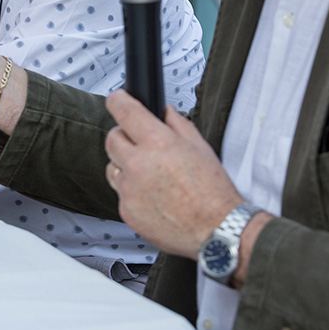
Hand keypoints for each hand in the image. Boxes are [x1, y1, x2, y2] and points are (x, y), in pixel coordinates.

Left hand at [103, 92, 243, 258]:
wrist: (216, 230)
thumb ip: (178, 124)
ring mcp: (129, 190)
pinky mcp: (126, 211)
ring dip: (125, 165)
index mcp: (157, 143)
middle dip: (124, 136)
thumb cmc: (213, 193)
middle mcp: (138, 165)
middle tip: (140, 143)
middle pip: (112, 139)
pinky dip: (132, 192)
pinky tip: (153, 196)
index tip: (117, 99)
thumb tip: (165, 112)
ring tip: (150, 175)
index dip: (118, 100)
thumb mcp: (200, 147)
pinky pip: (120, 193)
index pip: (124, 111)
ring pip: (113, 167)